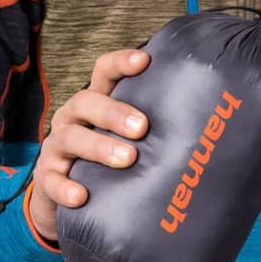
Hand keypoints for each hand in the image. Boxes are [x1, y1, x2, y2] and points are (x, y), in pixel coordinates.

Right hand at [28, 47, 151, 242]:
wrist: (67, 200)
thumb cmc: (108, 164)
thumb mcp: (128, 142)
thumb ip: (155, 133)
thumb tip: (214, 135)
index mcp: (95, 104)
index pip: (103, 72)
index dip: (120, 63)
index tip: (144, 61)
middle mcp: (73, 119)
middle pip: (86, 102)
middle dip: (114, 112)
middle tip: (142, 127)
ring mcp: (56, 148)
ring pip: (71, 138)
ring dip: (99, 147)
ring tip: (127, 159)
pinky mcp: (46, 178)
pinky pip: (51, 180)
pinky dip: (65, 187)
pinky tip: (82, 196)